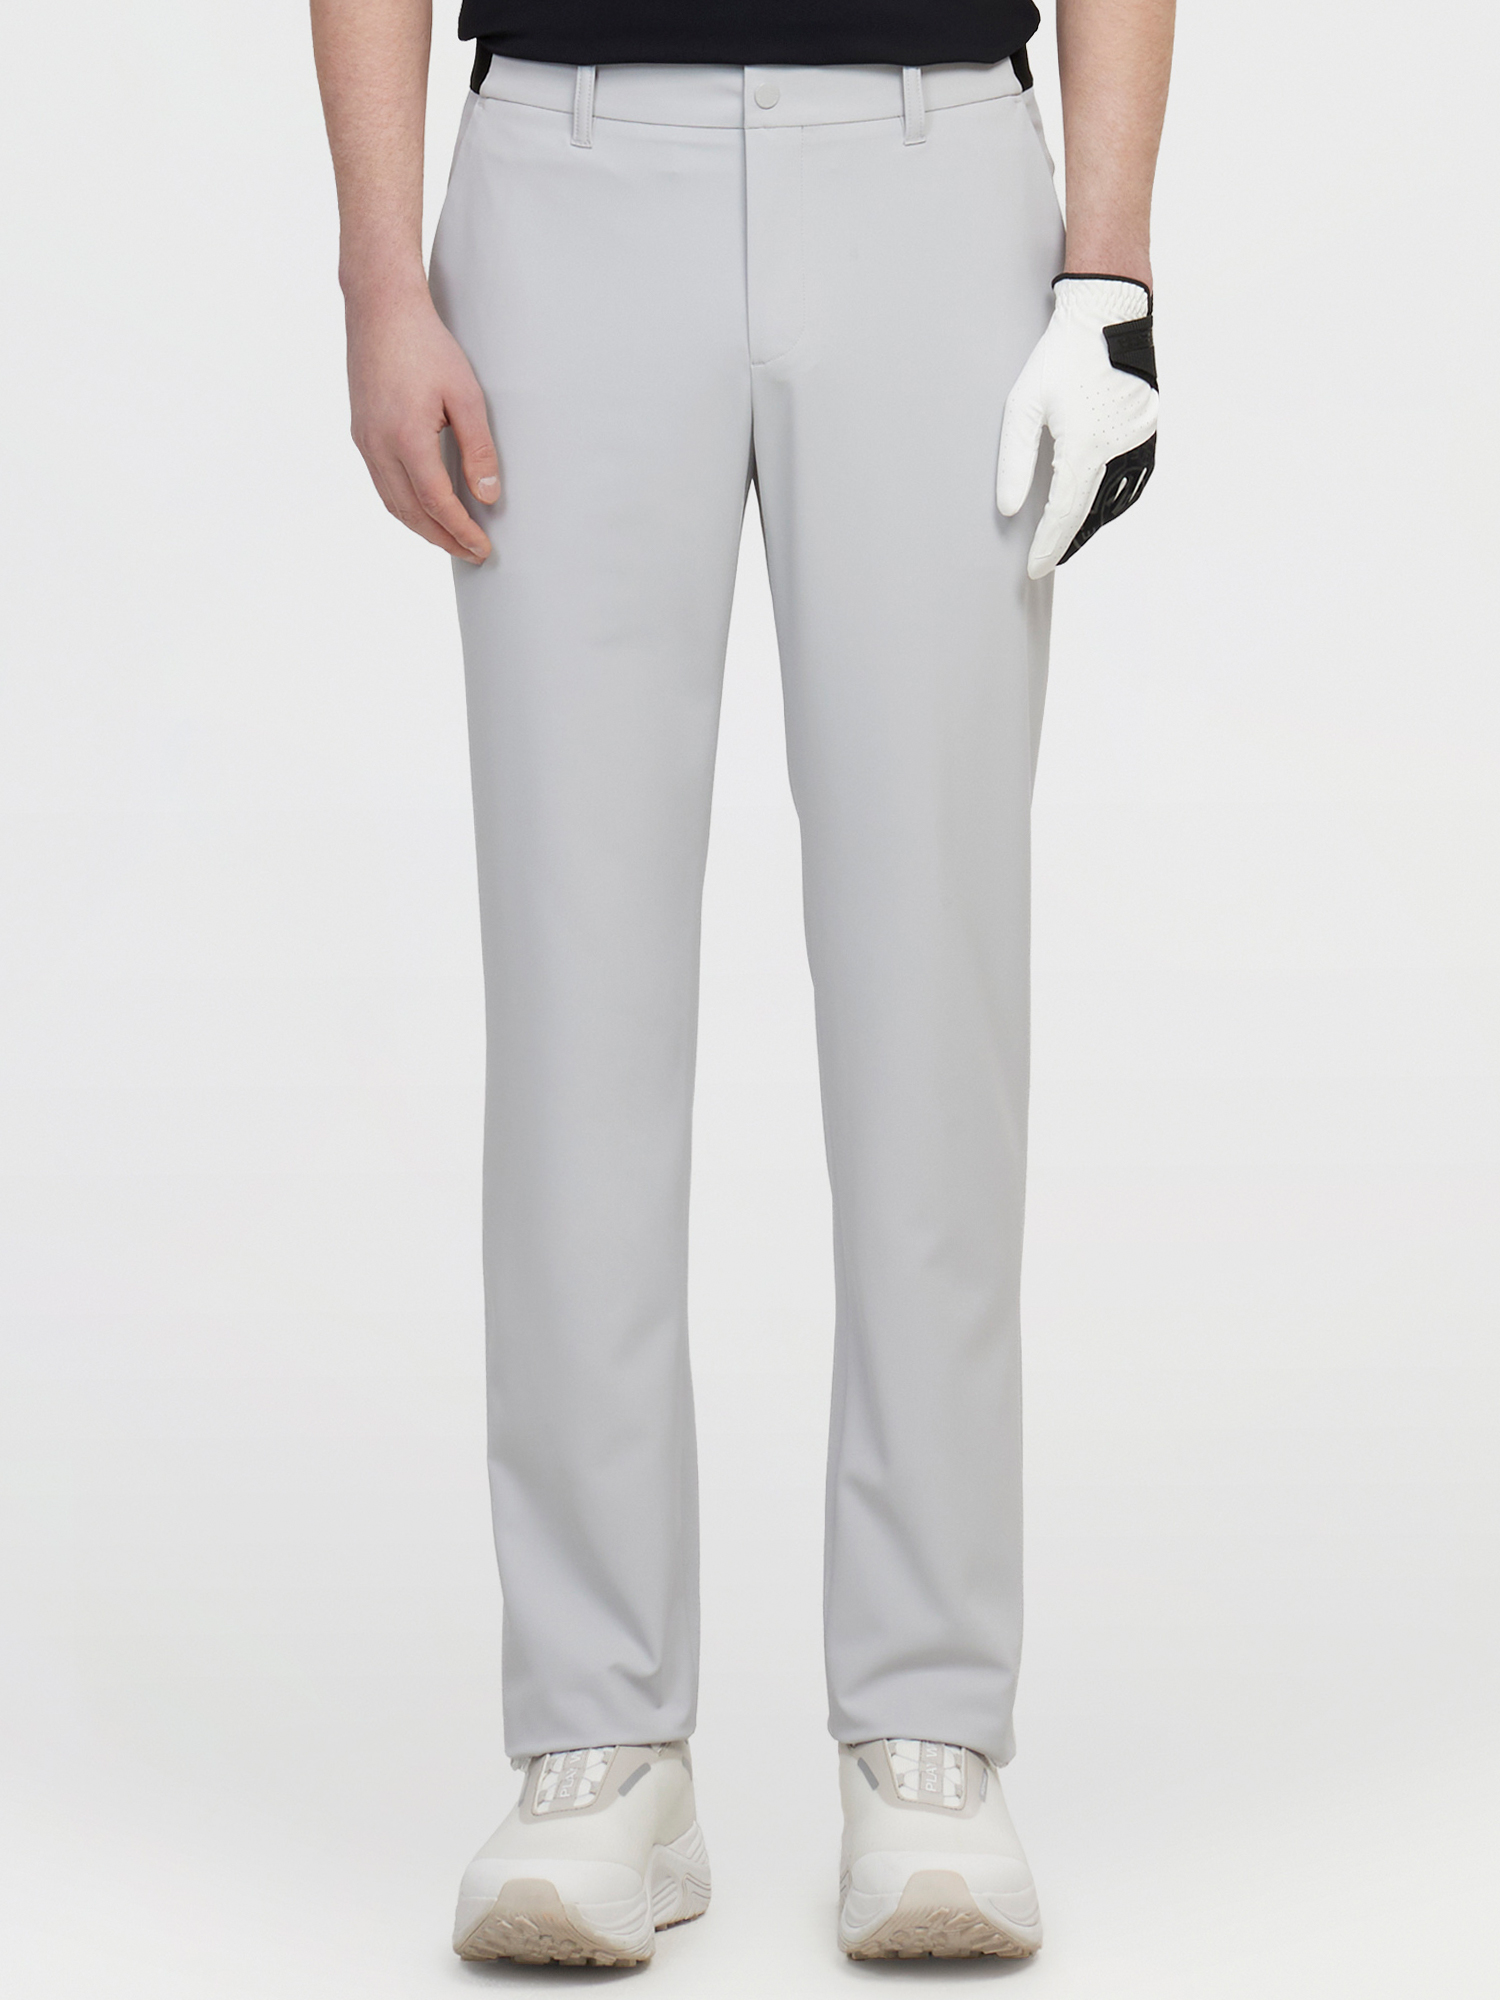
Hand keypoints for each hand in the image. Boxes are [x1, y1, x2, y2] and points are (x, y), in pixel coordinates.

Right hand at [345, 280, 498, 564]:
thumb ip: (478, 449)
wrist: (380, 309)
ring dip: (422, 528)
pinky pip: (382, 485)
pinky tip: (424, 509)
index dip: (462, 531)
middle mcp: (379, 447)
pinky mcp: (361, 434)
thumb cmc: (426, 345)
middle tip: (472, 554)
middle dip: (444, 539)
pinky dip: (405, 507)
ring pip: (393, 503)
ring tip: (451, 540)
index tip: (483, 548)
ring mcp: (365, 442)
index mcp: (406, 438)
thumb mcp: (465, 395)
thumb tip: (488, 496)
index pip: (437, 503)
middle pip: (412, 514)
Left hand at [996, 275, 1158, 579]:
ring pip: (1118, 499)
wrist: (1107, 313)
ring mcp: (1141, 437)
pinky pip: (1135, 478)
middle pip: (1092, 511)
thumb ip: (1015, 461)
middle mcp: (1120, 446)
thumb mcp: (1023, 405)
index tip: (1034, 570)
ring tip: (1069, 539)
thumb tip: (1011, 509)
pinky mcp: (1149, 428)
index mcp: (1086, 444)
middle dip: (1069, 539)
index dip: (1048, 545)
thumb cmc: (1060, 356)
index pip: (1064, 512)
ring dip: (1094, 522)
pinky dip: (1116, 499)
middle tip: (1047, 561)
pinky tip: (1099, 507)